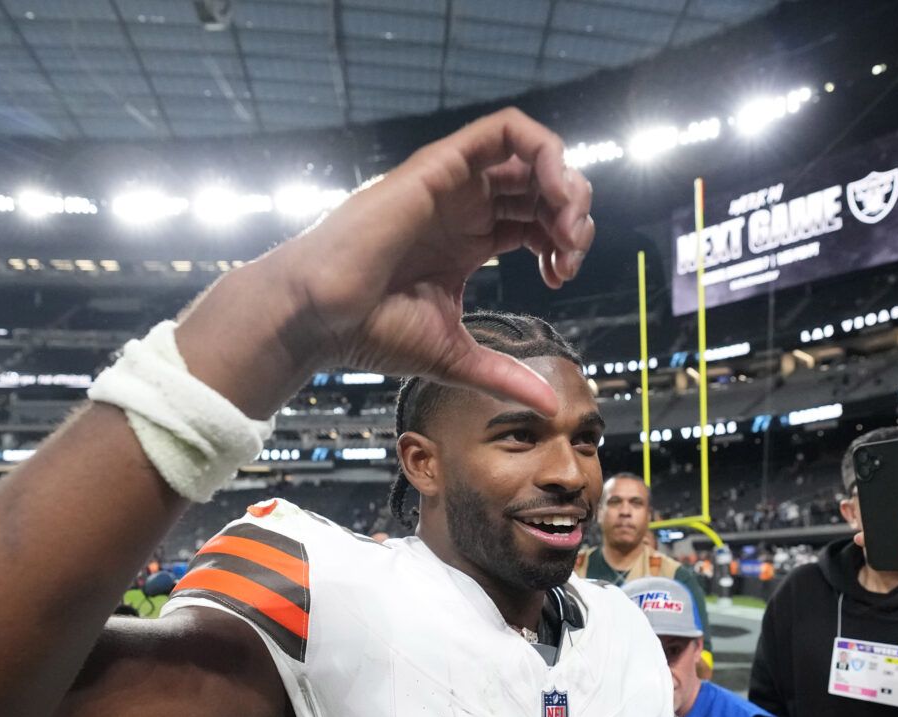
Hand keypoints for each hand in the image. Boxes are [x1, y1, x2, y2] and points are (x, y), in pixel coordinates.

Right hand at [177, 109, 593, 419]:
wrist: (324, 316)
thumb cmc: (371, 331)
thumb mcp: (456, 356)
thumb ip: (505, 376)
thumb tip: (549, 407)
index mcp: (470, 240)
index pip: (536, 220)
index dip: (563, 242)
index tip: (561, 278)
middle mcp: (465, 206)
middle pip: (542, 187)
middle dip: (573, 215)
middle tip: (570, 255)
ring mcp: (455, 183)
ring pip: (532, 155)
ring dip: (566, 185)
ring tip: (568, 228)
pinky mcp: (442, 164)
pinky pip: (505, 130)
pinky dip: (545, 151)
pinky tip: (555, 193)